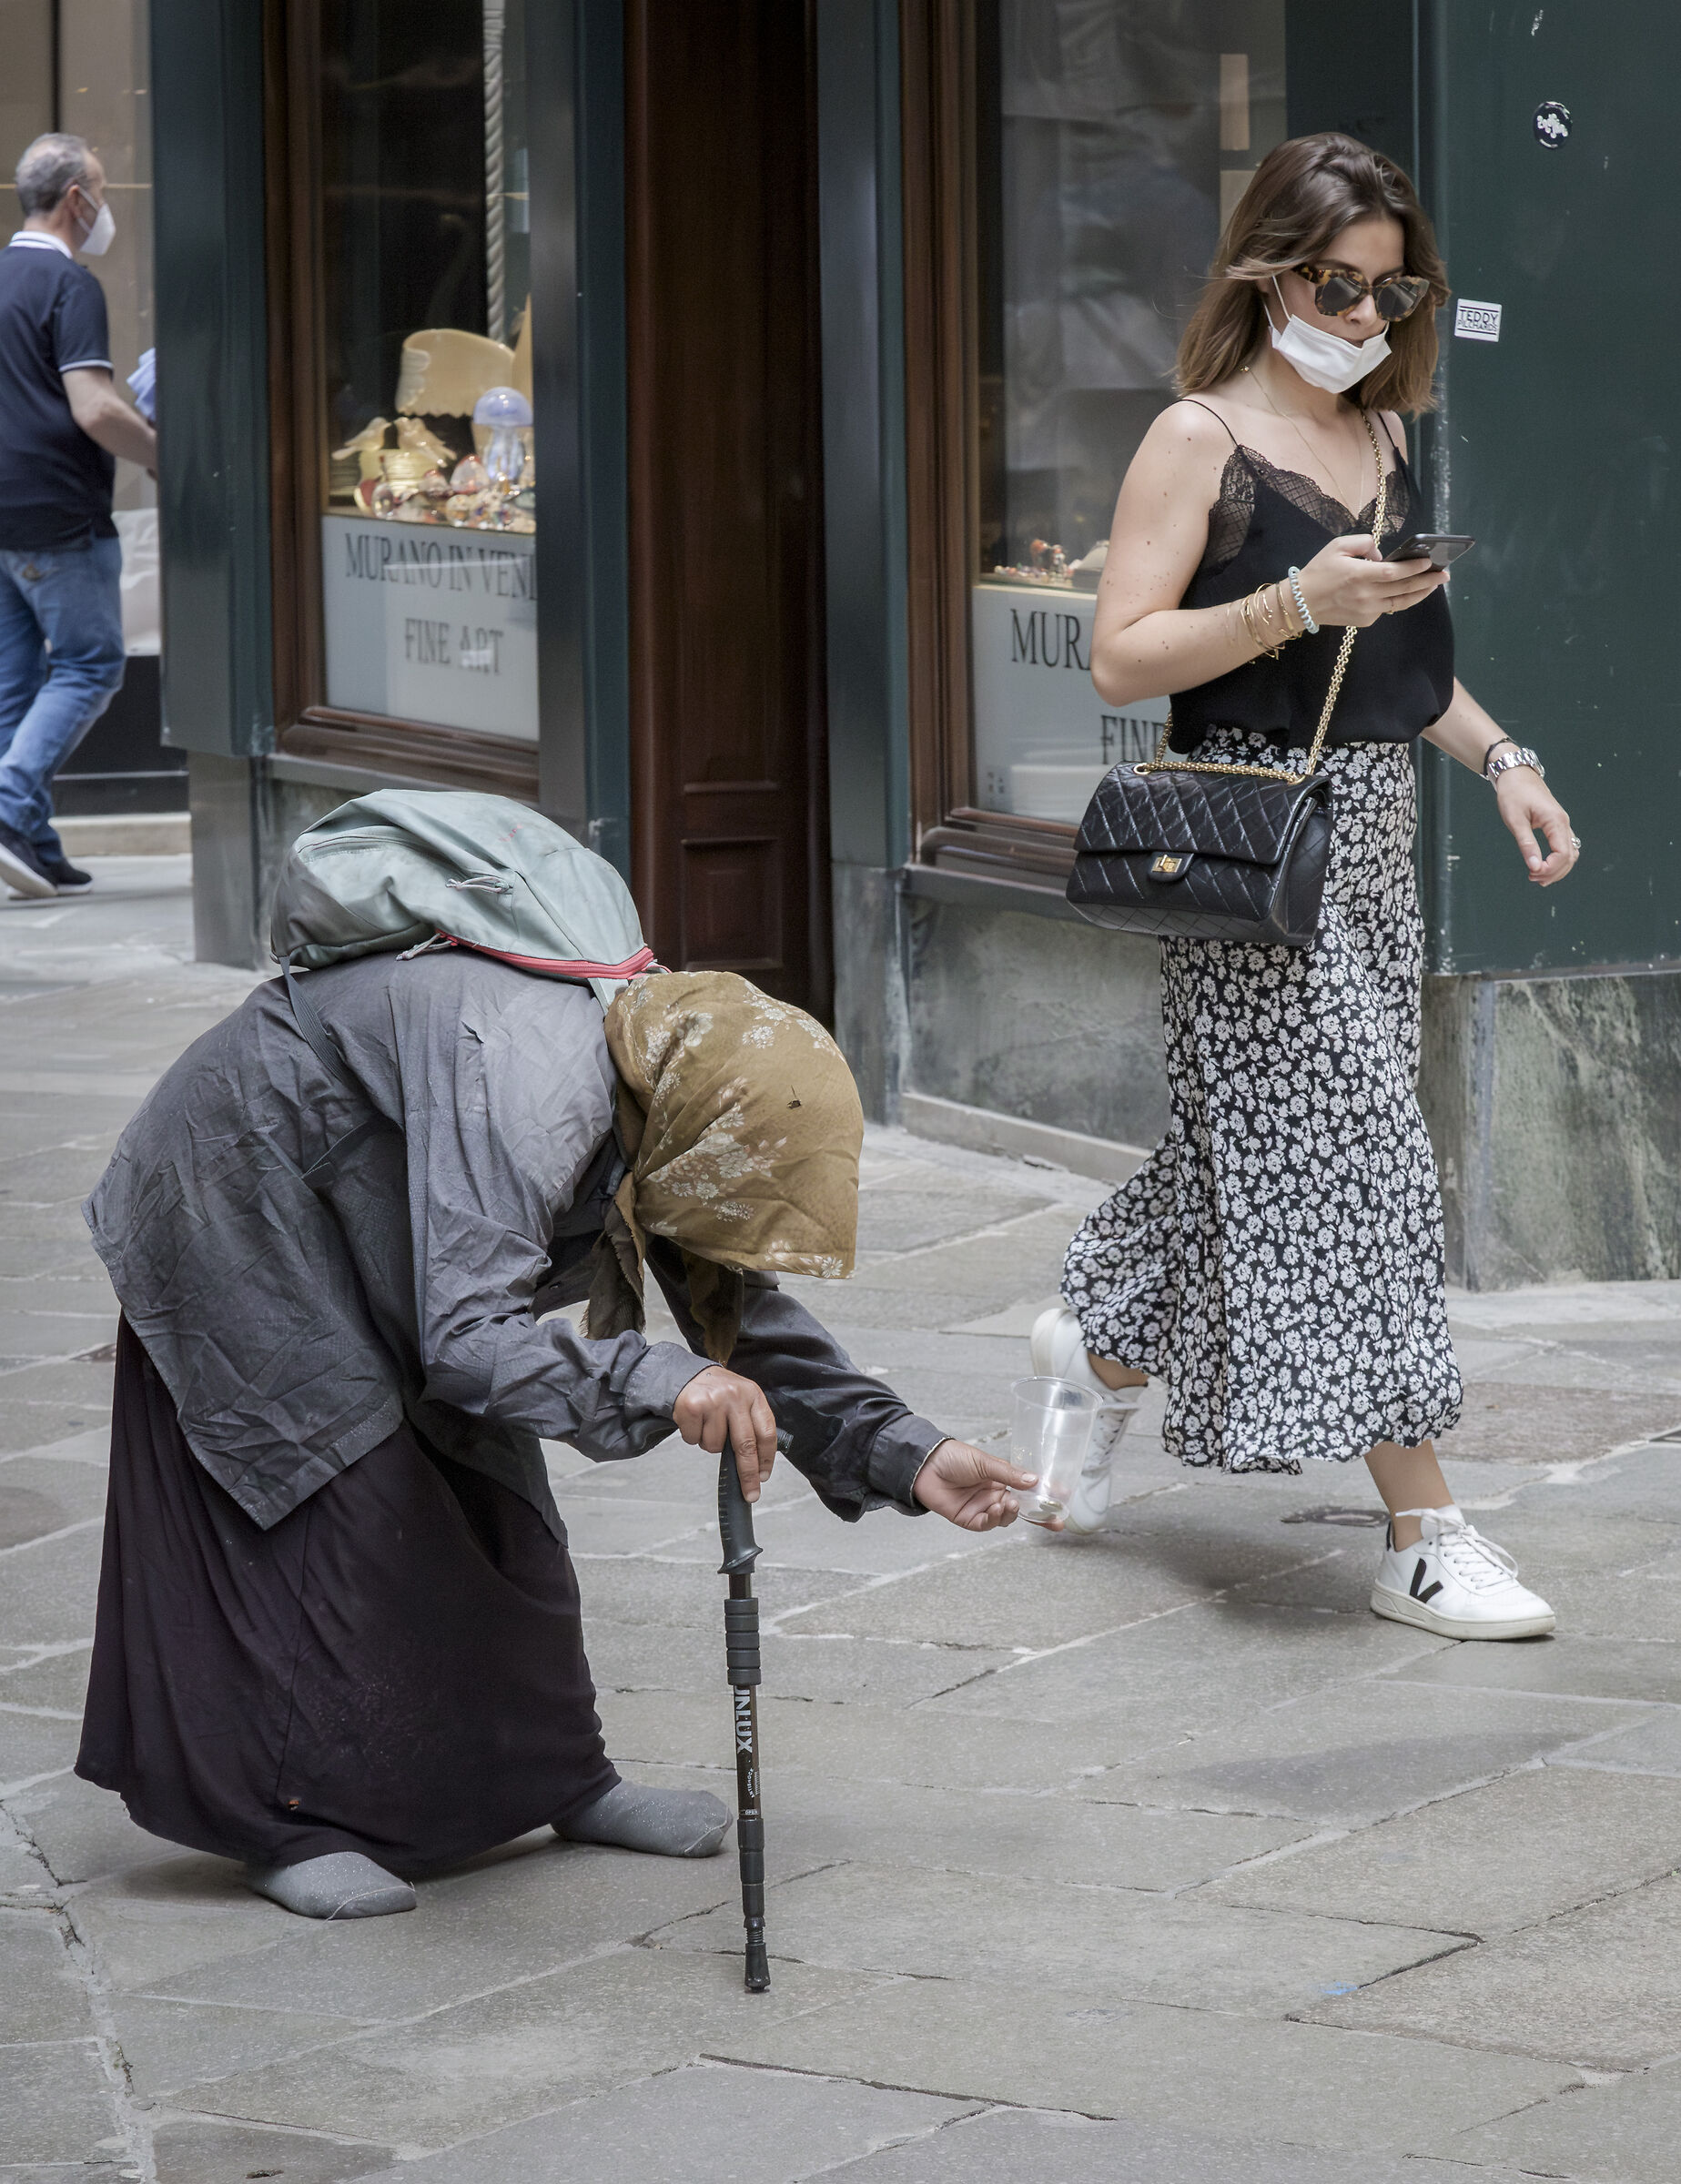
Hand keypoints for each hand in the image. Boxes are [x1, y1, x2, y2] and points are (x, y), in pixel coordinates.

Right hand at [671, 1365, 777, 1502]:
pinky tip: (695, 1422)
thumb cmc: (718, 1393)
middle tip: (750, 1493)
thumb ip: (751, 1425)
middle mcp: (735, 1396)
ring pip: (715, 1446)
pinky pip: (695, 1440)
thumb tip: (756, 1466)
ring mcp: (713, 1401)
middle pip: (746, 1445)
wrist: (687, 1375)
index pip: (766, 1432)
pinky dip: (693, 1437)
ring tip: (708, 1426)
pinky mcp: (692, 1406)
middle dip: (748, 1474)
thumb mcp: (742, 1400)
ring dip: (710, 1444)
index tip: (763, 1477)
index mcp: (753, 1395)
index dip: (766, 1459)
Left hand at [911, 1439, 1039, 1531]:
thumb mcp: (985, 1462)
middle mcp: (995, 1495)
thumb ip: (1009, 1474)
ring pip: (1005, 1519)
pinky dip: (993, 1519)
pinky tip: (993, 1509)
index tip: (1063, 1503)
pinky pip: (986, 1524)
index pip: (1028, 1492)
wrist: (925, 1464)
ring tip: (1007, 1503)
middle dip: (1037, 1516)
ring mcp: (982, 1508)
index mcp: (1001, 1480)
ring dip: (1010, 1514)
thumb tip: (1034, 1481)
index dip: (1045, 1500)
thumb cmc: (953, 1457)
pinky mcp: (969, 1519)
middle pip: (1021, 1510)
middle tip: (1051, 1518)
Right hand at [1295, 534, 1448, 629]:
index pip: (1394, 572)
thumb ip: (1364, 543)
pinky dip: (1398, 600)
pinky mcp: (1365, 621)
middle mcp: (1366, 595)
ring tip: (1435, 586)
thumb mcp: (1338, 546)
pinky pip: (1386, 609)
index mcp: (1359, 575)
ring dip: (1420, 594)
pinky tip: (1407, 592)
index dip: (1414, 568)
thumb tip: (1383, 556)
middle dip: (1428, 581)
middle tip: (1445, 575)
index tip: (1430, 561)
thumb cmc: (1319, 571)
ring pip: (1401, 603)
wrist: (1301, 603)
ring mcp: (1367, 611)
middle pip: (1404, 589)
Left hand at [1495, 766, 1578, 885]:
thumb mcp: (1515, 820)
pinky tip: (1543, 867)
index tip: (1532, 873)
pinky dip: (1558, 860)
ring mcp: (1562, 824)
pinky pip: (1565, 847)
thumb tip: (1534, 867)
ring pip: (1570, 853)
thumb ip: (1526, 844)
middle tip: (1533, 878)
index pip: (1563, 854)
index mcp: (1556, 821)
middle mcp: (1564, 823)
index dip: (1550, 868)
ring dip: (1557, 868)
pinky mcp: (1557, 825)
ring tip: (1537, 877)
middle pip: (1570, 856)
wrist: (1516, 775)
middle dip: (1554, 872)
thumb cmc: (1513, 794)